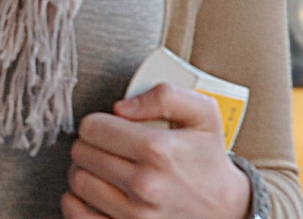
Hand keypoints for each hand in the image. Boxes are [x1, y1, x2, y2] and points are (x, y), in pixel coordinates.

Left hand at [61, 83, 251, 218]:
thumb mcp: (202, 114)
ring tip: (103, 168)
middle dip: (89, 145)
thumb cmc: (207, 158)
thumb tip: (121, 107)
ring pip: (77, 182)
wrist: (226, 208)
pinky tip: (92, 192)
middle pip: (81, 153)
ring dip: (84, 171)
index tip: (108, 127)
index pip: (92, 128)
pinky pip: (77, 216)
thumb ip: (165, 95)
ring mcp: (136, 215)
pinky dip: (76, 202)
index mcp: (158, 150)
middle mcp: (145, 184)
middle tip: (106, 147)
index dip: (96, 123)